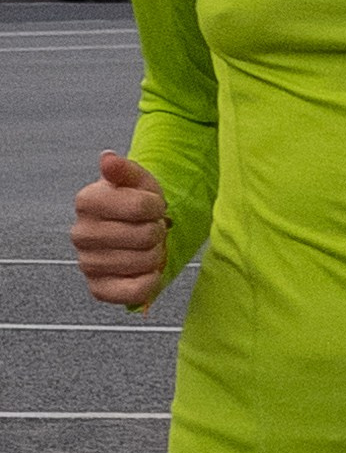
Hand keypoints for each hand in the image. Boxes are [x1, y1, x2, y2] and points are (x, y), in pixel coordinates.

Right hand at [72, 151, 168, 307]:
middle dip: (157, 231)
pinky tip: (148, 270)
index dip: (157, 206)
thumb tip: (107, 159)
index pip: (143, 207)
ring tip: (146, 247)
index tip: (152, 206)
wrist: (132, 231)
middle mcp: (80, 234)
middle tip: (150, 229)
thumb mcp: (137, 180)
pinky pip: (133, 293)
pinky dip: (149, 283)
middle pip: (145, 236)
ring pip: (142, 263)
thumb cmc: (136, 203)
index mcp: (87, 201)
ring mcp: (87, 263)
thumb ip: (125, 169)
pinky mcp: (98, 288)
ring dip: (155, 255)